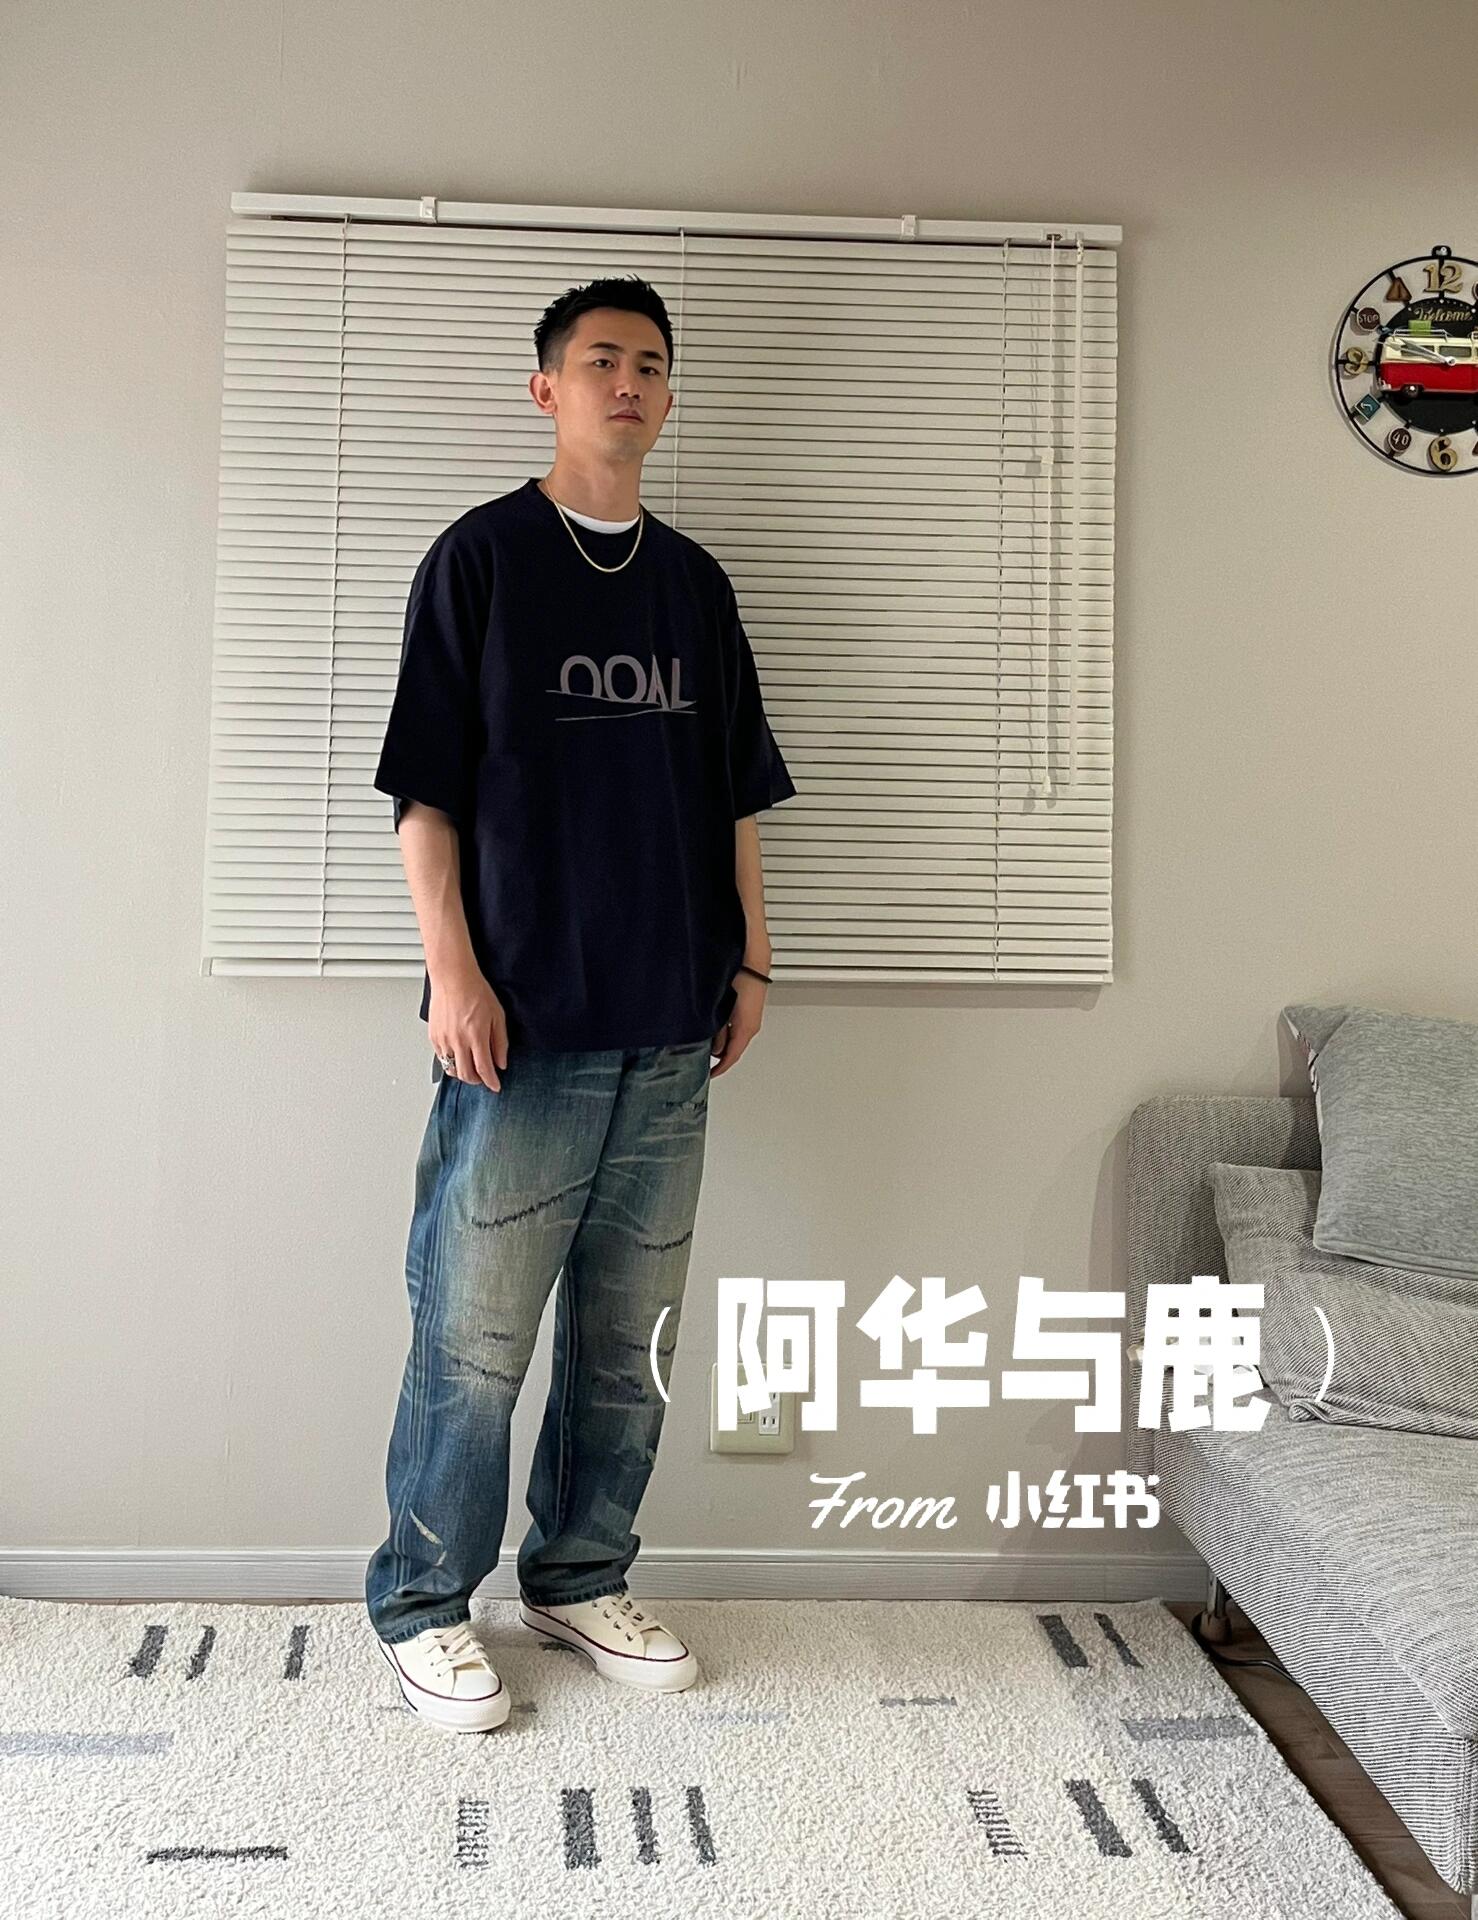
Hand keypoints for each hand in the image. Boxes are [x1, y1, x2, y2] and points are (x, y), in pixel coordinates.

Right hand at [428, 961, 508, 1091]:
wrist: (453, 978)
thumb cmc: (476, 991)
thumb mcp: (498, 1016)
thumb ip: (500, 1042)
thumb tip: (501, 1062)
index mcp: (476, 1036)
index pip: (484, 1069)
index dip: (491, 1082)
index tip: (496, 1086)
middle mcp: (458, 1041)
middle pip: (466, 1074)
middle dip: (477, 1080)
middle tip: (484, 1078)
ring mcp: (443, 1040)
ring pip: (451, 1069)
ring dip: (463, 1073)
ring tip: (471, 1067)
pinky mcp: (433, 1037)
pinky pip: (441, 1058)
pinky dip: (451, 1062)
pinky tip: (459, 1056)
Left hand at [710, 969, 766, 1076]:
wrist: (751, 961)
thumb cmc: (740, 980)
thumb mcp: (723, 1011)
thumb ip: (718, 1032)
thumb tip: (714, 1049)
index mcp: (746, 1029)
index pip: (732, 1057)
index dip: (719, 1069)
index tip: (709, 1075)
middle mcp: (751, 1027)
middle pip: (733, 1050)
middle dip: (717, 1056)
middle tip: (701, 1059)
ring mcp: (750, 1019)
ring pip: (734, 1039)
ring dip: (720, 1042)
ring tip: (702, 1042)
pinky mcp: (748, 1011)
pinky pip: (735, 1029)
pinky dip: (724, 1032)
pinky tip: (712, 1026)